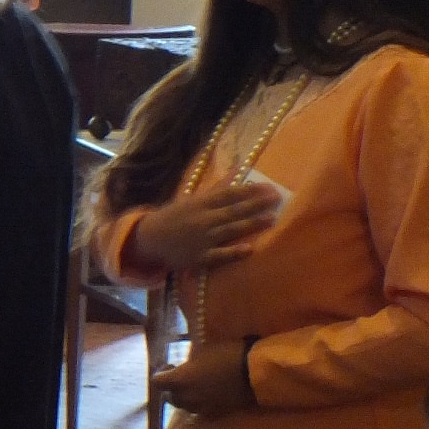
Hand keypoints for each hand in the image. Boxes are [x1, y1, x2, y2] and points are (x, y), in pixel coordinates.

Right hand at [126, 182, 283, 274]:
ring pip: (230, 230)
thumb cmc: (175, 217)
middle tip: (277, 199)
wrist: (150, 239)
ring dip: (251, 225)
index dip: (250, 191)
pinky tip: (248, 249)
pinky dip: (233, 252)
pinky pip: (219, 255)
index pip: (229, 195)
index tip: (269, 187)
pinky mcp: (200, 258)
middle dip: (256, 205)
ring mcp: (202, 239)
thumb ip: (216, 189)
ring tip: (272, 219)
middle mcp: (203, 219)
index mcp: (201, 204)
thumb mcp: (192, 200)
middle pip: (233, 211)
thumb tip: (236, 171)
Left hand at [154, 338, 257, 415]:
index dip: (160, 374)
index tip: (170, 366)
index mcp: (180, 380)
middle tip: (182, 377)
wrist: (254, 372)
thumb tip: (182, 365)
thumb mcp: (201, 352)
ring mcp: (202, 407)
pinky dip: (200, 404)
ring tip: (195, 387)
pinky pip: (201, 411)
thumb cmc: (226, 355)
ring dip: (185, 397)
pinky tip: (208, 395)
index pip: (157, 382)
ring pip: (185, 406)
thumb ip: (187, 363)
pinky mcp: (217, 413)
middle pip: (170, 397)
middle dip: (172, 388)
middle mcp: (187, 397)